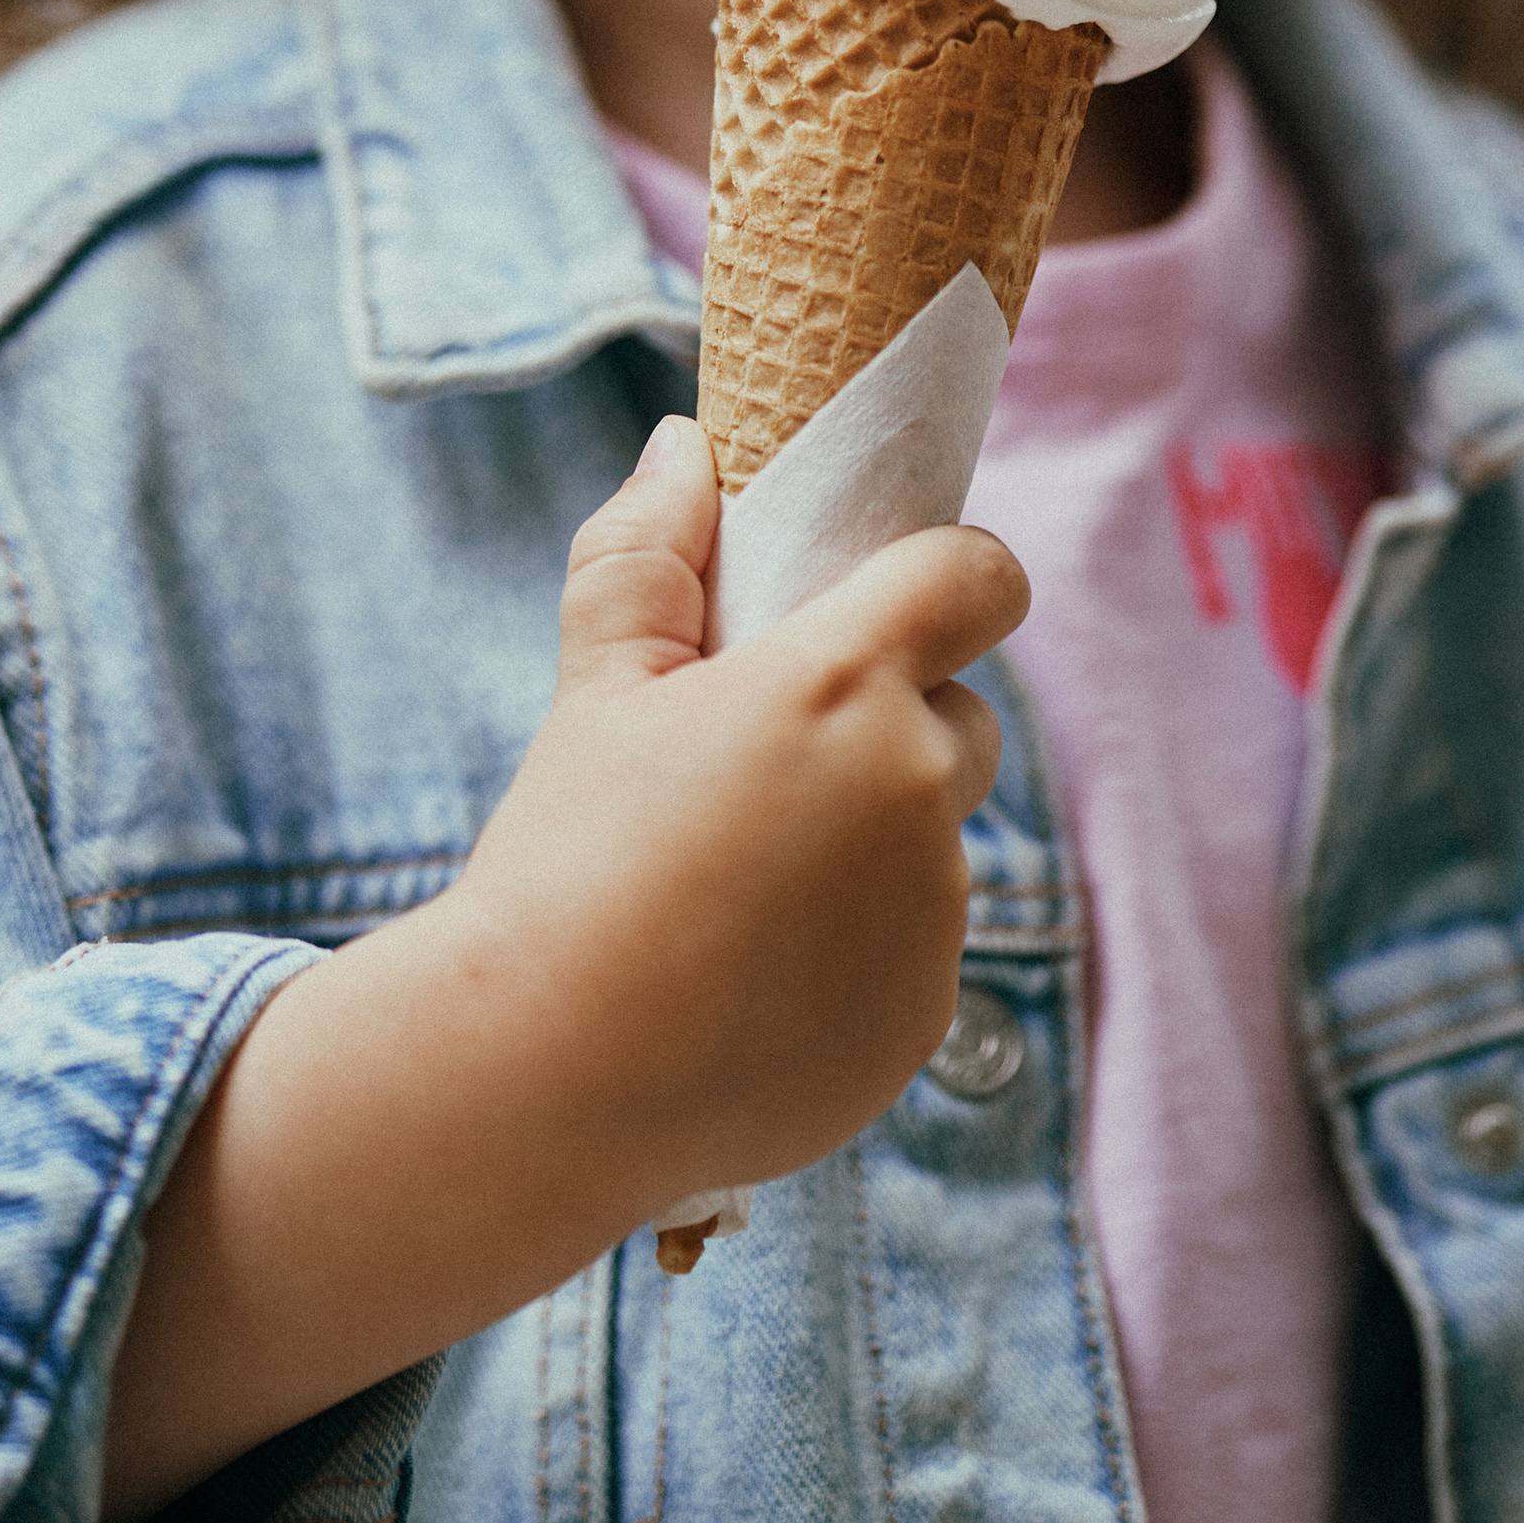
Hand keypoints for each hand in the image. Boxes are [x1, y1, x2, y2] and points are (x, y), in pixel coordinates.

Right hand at [454, 411, 1023, 1197]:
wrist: (544, 1075)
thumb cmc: (565, 862)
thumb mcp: (597, 686)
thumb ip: (647, 552)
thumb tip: (684, 447)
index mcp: (843, 682)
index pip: (979, 578)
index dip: (955, 576)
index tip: (905, 598)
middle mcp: (914, 789)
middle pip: (961, 714)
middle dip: (895, 722)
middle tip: (772, 764)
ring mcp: (931, 913)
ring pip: (934, 841)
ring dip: (873, 841)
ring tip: (741, 884)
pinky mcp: (921, 1016)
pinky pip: (914, 949)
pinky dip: (859, 948)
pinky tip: (751, 975)